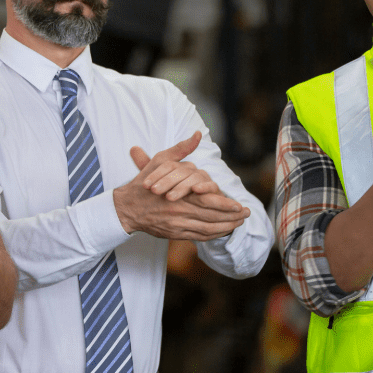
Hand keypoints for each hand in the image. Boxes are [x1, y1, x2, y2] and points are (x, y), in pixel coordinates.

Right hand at [115, 136, 248, 238]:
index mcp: (178, 193)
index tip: (239, 205)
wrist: (126, 207)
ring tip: (239, 224)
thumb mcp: (161, 161)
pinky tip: (222, 231)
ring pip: (207, 228)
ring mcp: (177, 224)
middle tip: (246, 215)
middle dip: (231, 217)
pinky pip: (198, 237)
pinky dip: (212, 235)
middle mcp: (179, 210)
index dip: (225, 204)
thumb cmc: (144, 183)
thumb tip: (197, 135)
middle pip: (211, 216)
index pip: (207, 200)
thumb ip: (181, 149)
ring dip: (225, 227)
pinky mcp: (174, 233)